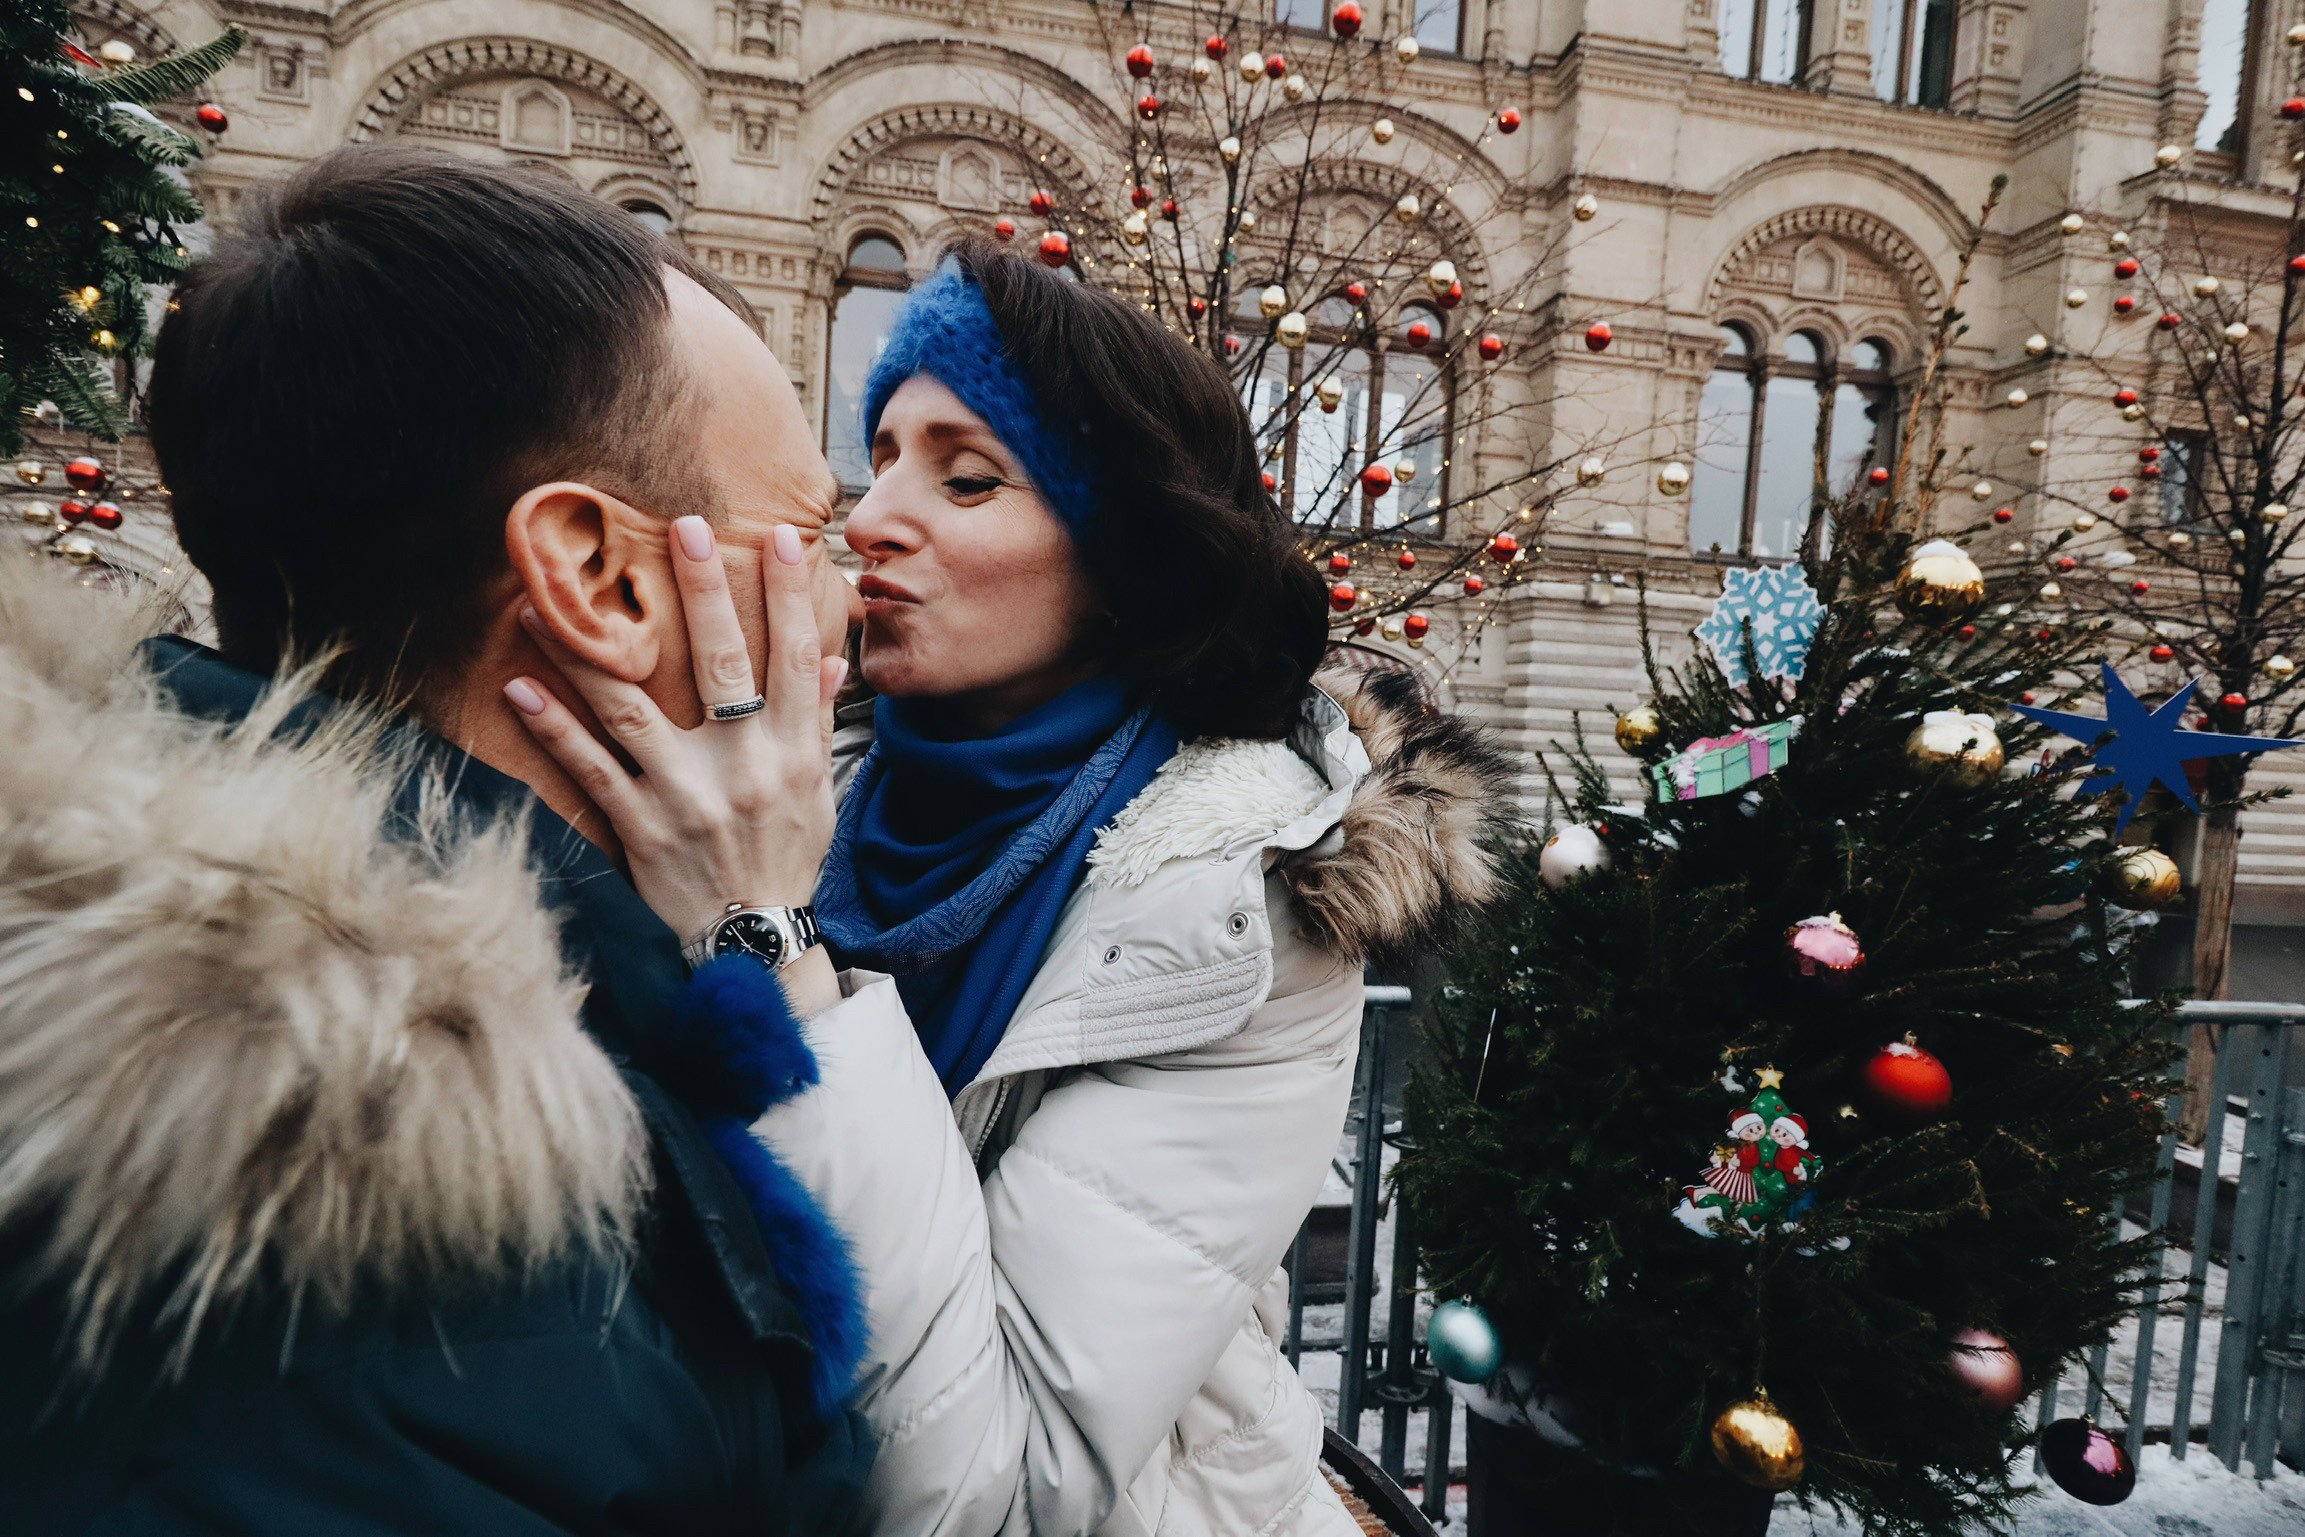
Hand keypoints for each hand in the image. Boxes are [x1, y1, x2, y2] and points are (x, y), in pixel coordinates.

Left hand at [505, 517, 846, 954]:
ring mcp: (688, 796)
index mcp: (792, 753)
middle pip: (722, 664)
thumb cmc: (786, 858)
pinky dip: (552, 729)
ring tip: (546, 602)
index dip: (789, 595)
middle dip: (703, 592)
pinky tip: (519, 687)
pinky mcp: (642, 828)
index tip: (778, 535)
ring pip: (631, 709)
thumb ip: (816, 722)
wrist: (752, 944)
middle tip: (682, 526)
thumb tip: (830, 661)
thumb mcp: (817, 792)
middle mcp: (743, 767)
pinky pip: (590, 769)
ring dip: (584, 653)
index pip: (795, 657)